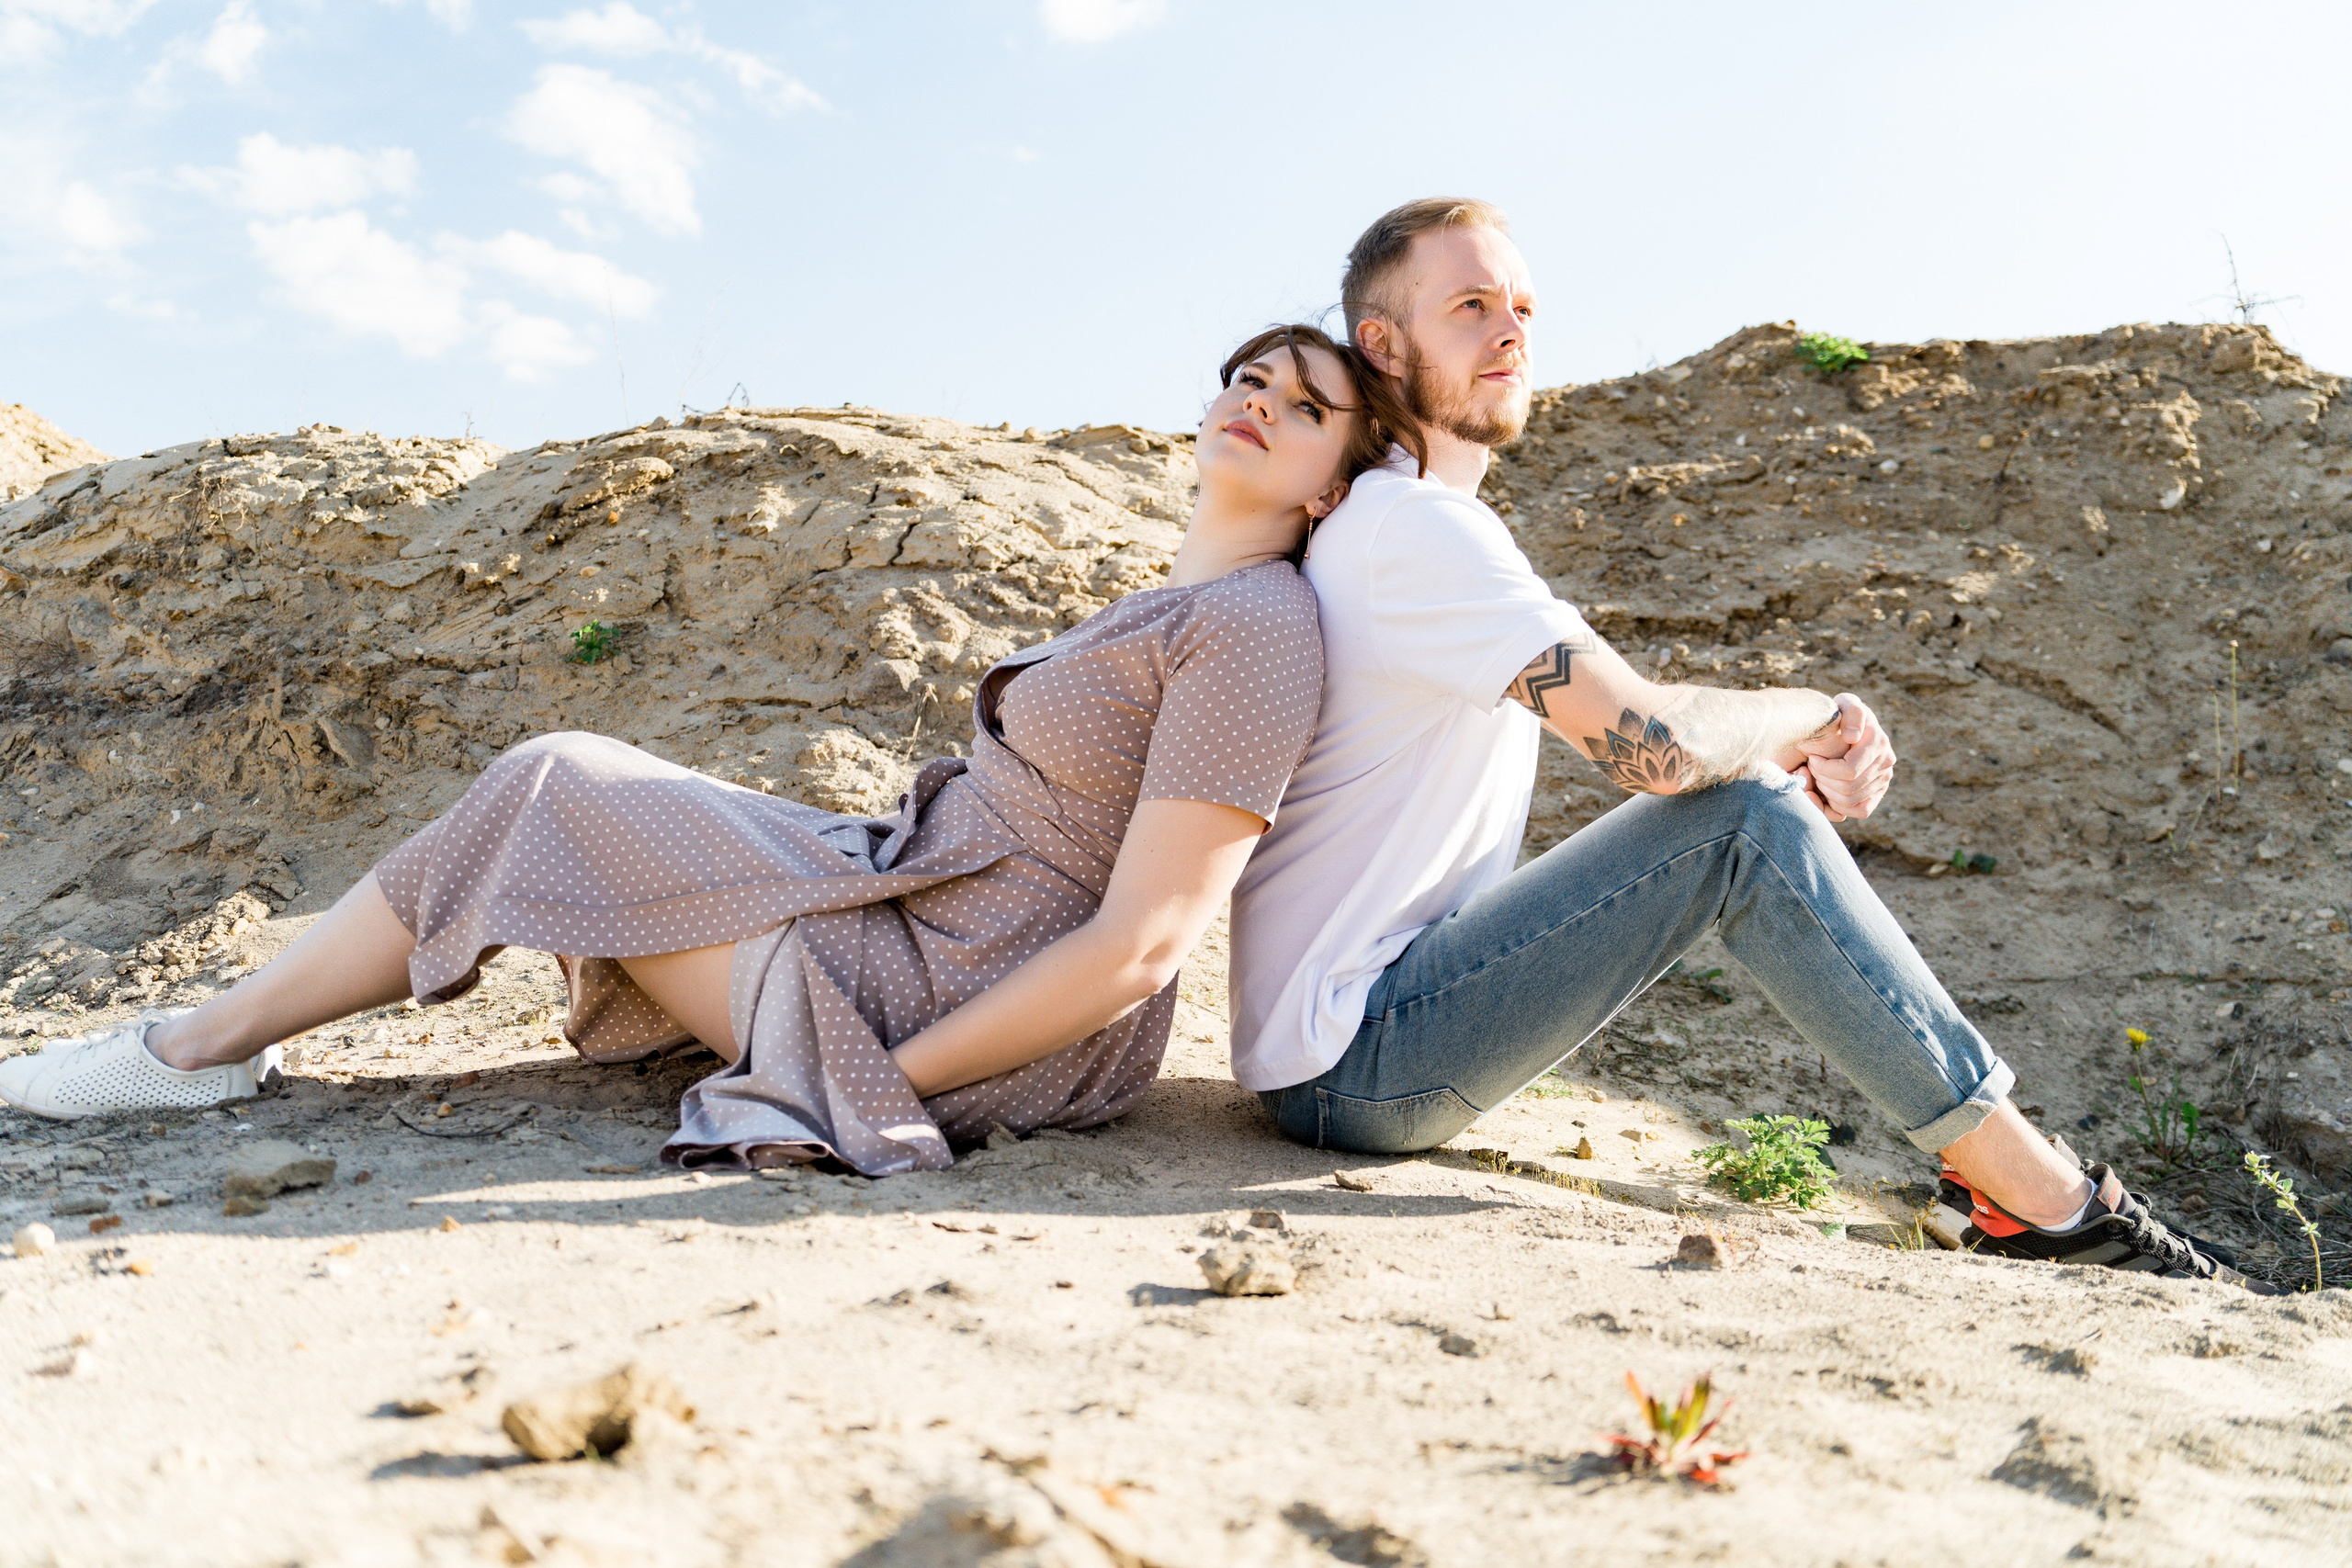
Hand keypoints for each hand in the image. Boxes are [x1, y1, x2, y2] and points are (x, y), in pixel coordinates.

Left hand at [1792, 694, 1895, 820]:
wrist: (1837, 727)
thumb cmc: (1836, 714)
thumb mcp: (1843, 703)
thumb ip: (1851, 712)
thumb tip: (1855, 737)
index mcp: (1878, 742)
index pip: (1849, 771)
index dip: (1824, 769)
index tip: (1811, 757)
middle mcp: (1886, 763)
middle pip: (1848, 788)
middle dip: (1822, 779)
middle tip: (1810, 767)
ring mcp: (1883, 780)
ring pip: (1851, 801)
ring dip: (1826, 792)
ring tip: (1815, 776)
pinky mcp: (1876, 794)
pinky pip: (1860, 811)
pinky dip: (1837, 806)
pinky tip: (1822, 793)